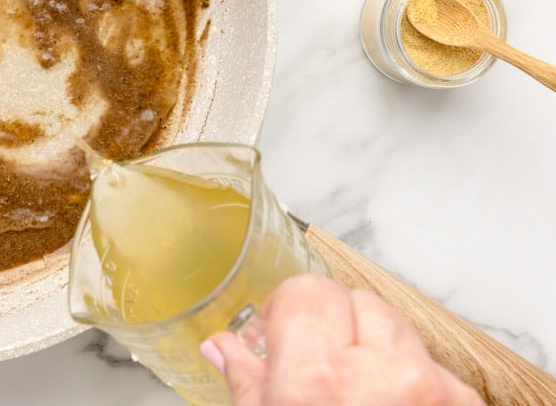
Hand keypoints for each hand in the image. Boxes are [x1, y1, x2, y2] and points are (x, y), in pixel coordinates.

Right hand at [202, 274, 484, 405]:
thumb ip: (246, 383)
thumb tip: (223, 347)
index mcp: (315, 381)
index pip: (307, 291)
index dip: (289, 312)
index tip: (281, 331)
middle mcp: (380, 378)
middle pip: (354, 299)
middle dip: (333, 326)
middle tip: (317, 369)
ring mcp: (430, 390)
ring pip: (397, 325)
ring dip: (375, 348)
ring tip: (355, 392)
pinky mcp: (462, 403)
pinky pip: (432, 363)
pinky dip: (411, 378)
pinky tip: (388, 403)